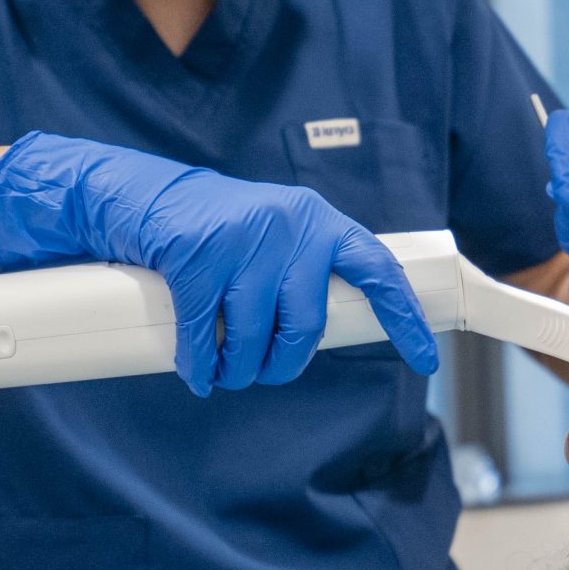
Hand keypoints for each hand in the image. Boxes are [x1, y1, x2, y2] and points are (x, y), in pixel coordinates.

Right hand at [0, 132, 439, 396]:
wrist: (142, 194)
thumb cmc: (215, 229)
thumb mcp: (274, 237)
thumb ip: (302, 272)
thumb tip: (318, 339)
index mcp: (320, 222)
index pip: (377, 270)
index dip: (403, 317)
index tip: (425, 360)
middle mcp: (290, 226)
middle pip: (305, 325)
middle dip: (282, 364)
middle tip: (261, 372)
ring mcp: (241, 238)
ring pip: (253, 336)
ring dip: (238, 371)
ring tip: (225, 372)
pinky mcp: (195, 254)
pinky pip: (206, 333)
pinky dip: (201, 365)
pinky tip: (199, 375)